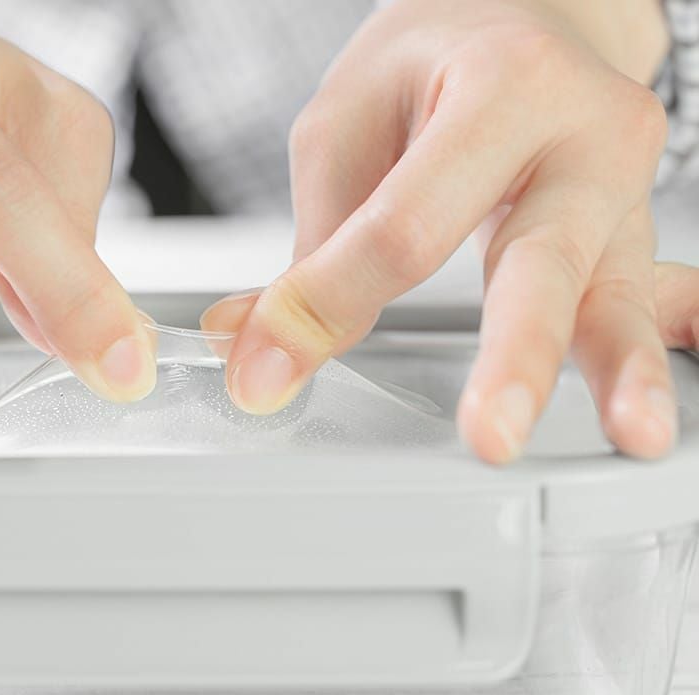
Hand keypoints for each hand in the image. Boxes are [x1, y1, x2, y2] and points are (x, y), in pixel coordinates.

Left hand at [203, 0, 672, 462]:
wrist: (517, 17)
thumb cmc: (431, 61)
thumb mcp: (347, 128)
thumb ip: (318, 245)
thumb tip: (259, 345)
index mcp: (501, 85)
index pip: (408, 226)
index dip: (330, 302)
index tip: (268, 364)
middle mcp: (581, 131)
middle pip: (540, 263)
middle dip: (513, 358)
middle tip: (487, 433)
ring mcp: (620, 186)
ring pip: (615, 292)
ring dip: (619, 372)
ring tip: (631, 434)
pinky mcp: (631, 232)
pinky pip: (650, 299)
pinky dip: (652, 353)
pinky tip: (651, 406)